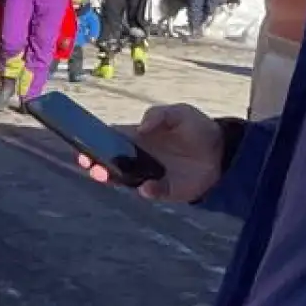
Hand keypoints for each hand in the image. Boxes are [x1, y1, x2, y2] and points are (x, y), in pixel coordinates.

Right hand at [76, 103, 221, 202]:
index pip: (107, 140)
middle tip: (87, 162)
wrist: (223, 150)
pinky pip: (150, 193)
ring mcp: (147, 175)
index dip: (92, 142)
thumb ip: (159, 114)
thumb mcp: (180, 112)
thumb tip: (141, 128)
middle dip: (93, 163)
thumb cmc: (196, 128)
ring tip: (103, 174)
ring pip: (121, 180)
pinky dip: (148, 191)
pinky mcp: (163, 190)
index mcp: (136, 138)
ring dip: (110, 178)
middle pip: (107, 163)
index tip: (81, 143)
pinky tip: (147, 187)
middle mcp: (136, 159)